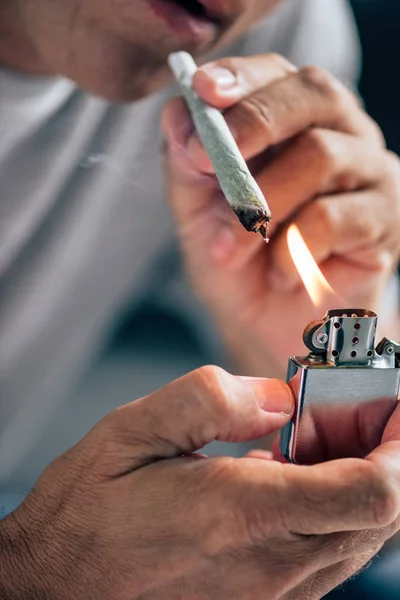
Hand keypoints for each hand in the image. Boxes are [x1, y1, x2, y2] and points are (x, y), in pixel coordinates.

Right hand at [2, 367, 399, 599]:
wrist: (53, 591)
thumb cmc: (86, 513)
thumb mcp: (134, 430)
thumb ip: (212, 400)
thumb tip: (280, 396)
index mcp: (239, 513)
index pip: (370, 492)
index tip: (394, 407)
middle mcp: (268, 566)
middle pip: (379, 515)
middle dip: (386, 454)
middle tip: (351, 409)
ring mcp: (269, 595)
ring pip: (358, 538)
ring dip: (362, 480)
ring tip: (316, 436)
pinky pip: (327, 557)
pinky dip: (333, 509)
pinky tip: (291, 476)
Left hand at [162, 54, 399, 374]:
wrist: (268, 326)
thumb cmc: (237, 261)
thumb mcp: (196, 213)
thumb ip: (187, 165)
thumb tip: (176, 113)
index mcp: (293, 121)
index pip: (275, 74)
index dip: (239, 77)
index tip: (201, 91)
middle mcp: (339, 133)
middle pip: (314, 93)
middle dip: (254, 121)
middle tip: (207, 160)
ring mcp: (369, 172)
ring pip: (321, 155)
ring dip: (261, 206)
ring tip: (231, 251)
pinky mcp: (387, 218)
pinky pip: (336, 216)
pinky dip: (294, 248)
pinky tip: (281, 272)